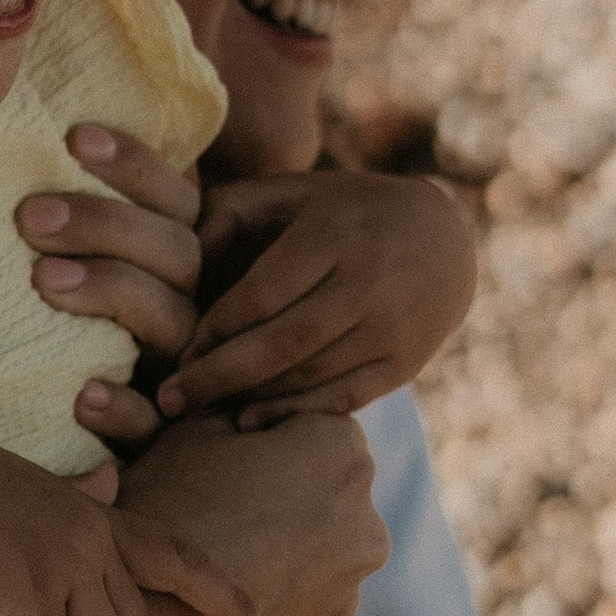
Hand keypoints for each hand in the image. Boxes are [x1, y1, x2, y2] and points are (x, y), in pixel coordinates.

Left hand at [17, 125, 202, 446]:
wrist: (29, 432)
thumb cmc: (30, 327)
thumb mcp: (45, 262)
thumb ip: (52, 213)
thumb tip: (4, 130)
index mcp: (165, 260)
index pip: (174, 201)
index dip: (135, 165)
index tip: (72, 134)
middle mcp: (181, 307)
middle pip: (176, 254)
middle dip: (107, 225)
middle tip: (29, 216)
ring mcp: (172, 369)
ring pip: (173, 323)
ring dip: (112, 292)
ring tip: (42, 279)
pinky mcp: (150, 433)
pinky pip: (151, 424)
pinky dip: (123, 408)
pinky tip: (84, 395)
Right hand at [120, 413, 388, 615]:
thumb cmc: (158, 511)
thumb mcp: (179, 435)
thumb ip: (209, 398)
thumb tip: (177, 366)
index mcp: (343, 455)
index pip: (312, 428)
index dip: (262, 436)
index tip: (223, 451)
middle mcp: (367, 525)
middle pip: (324, 495)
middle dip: (282, 495)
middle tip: (216, 504)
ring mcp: (349, 593)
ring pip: (315, 557)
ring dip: (279, 552)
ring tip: (215, 556)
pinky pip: (296, 610)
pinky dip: (267, 603)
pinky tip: (216, 598)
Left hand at [159, 167, 478, 425]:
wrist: (447, 238)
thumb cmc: (344, 211)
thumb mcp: (295, 192)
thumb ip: (232, 211)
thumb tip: (170, 254)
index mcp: (335, 234)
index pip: (262, 294)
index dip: (213, 329)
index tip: (172, 353)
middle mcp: (369, 282)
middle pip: (283, 343)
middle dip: (218, 376)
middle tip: (168, 400)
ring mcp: (392, 328)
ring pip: (310, 375)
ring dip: (248, 398)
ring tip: (194, 412)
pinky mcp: (405, 364)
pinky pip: (343, 398)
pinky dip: (293, 413)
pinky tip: (248, 423)